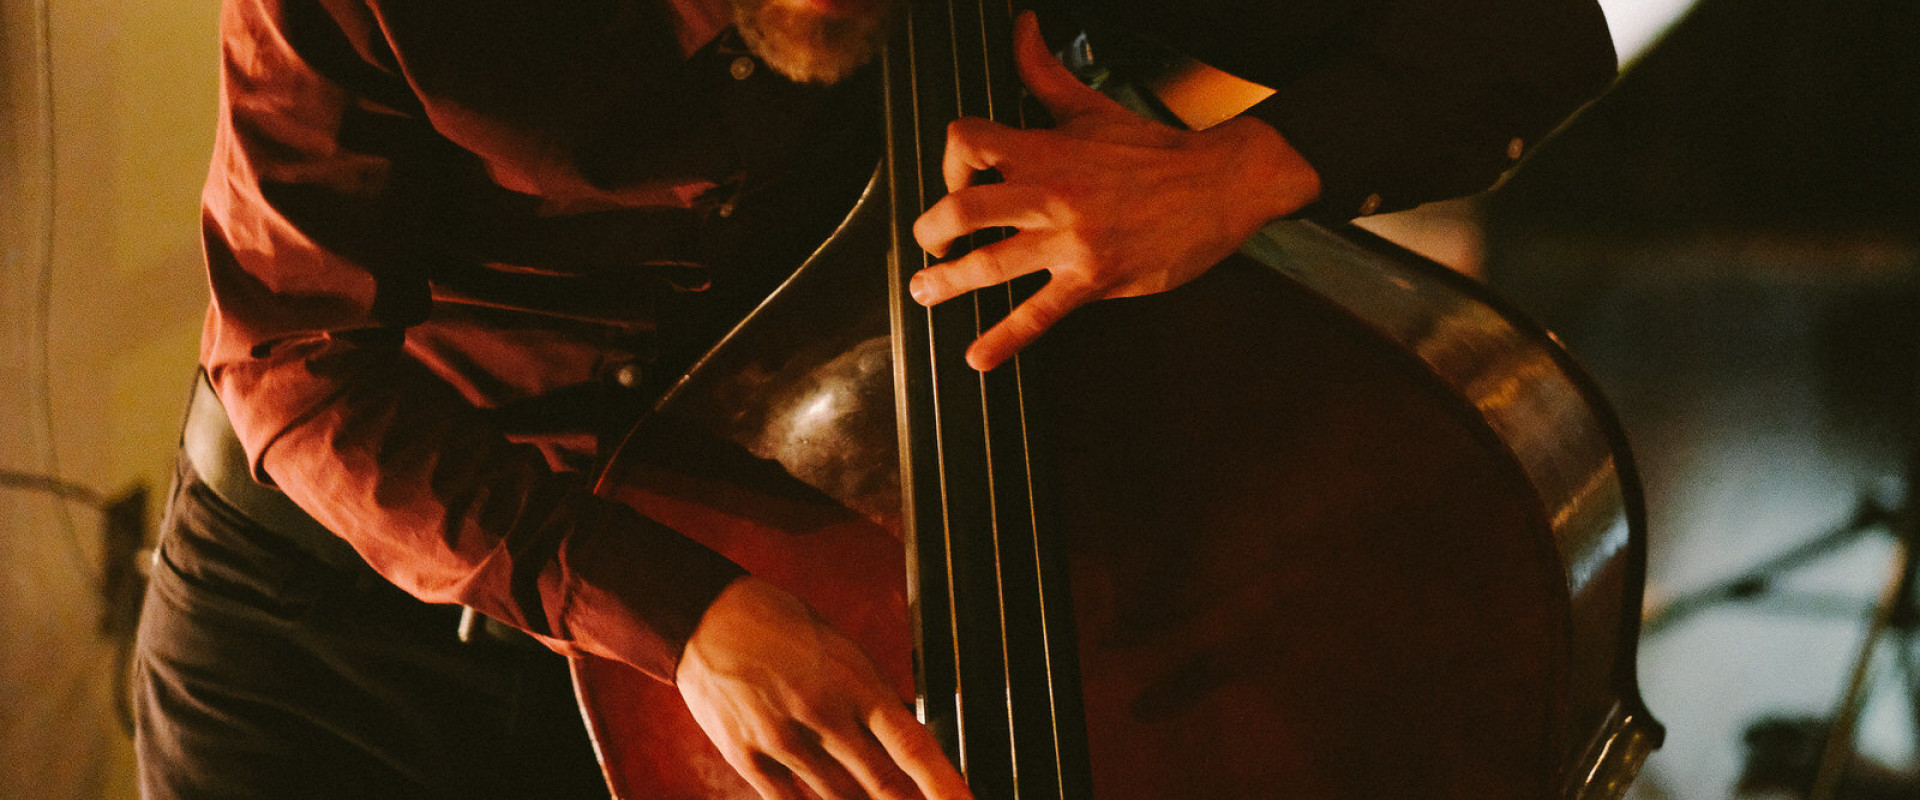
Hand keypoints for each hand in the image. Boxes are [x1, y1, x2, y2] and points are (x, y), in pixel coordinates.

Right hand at [676, 577, 972, 799]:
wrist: (706, 618)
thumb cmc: (782, 627)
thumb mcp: (841, 650)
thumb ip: (870, 699)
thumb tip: (900, 742)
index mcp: (855, 682)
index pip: (912, 745)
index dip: (944, 784)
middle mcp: (823, 715)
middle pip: (880, 784)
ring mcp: (784, 740)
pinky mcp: (748, 756)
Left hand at [910, 10, 1321, 371]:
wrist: (1221, 182)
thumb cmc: (1152, 148)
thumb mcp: (1090, 106)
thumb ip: (1044, 73)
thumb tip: (1020, 26)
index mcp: (1045, 150)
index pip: (966, 142)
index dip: (947, 161)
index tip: (955, 180)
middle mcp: (1050, 194)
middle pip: (961, 210)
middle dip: (931, 232)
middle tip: (926, 246)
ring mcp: (1071, 240)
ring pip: (990, 266)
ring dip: (947, 284)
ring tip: (925, 292)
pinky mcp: (1095, 279)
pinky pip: (1039, 315)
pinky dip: (1004, 341)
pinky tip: (978, 357)